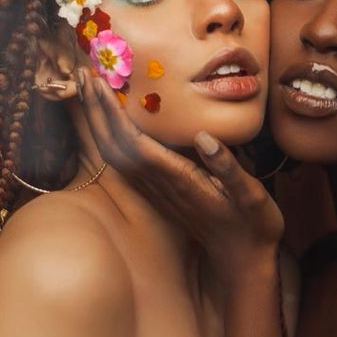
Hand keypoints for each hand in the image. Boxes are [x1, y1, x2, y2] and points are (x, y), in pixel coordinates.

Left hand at [79, 69, 283, 281]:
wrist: (243, 260)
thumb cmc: (252, 225)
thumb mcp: (251, 197)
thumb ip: (227, 168)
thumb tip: (204, 137)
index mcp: (180, 181)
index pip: (135, 144)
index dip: (114, 114)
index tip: (100, 85)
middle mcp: (161, 186)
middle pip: (116, 147)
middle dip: (97, 111)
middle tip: (83, 76)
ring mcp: (158, 191)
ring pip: (116, 155)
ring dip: (100, 122)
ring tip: (91, 91)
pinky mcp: (160, 192)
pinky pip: (126, 162)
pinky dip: (112, 137)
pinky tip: (111, 121)